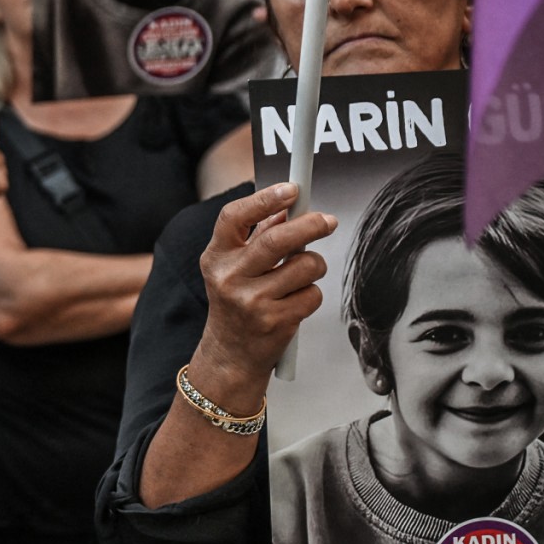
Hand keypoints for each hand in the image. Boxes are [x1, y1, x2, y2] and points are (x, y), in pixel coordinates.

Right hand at [196, 182, 335, 394]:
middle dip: (310, 225)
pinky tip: (294, 302)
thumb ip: (258, 236)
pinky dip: (311, 294)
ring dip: (314, 266)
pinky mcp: (275, 322)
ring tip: (301, 275)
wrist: (230, 355)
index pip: (234, 218)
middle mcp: (228, 278)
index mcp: (215, 257)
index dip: (264, 199)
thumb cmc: (236, 304)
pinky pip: (312, 294)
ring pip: (305, 267)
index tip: (292, 189)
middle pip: (277, 240)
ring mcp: (251, 302)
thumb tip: (286, 207)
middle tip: (328, 220)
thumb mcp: (235, 267)